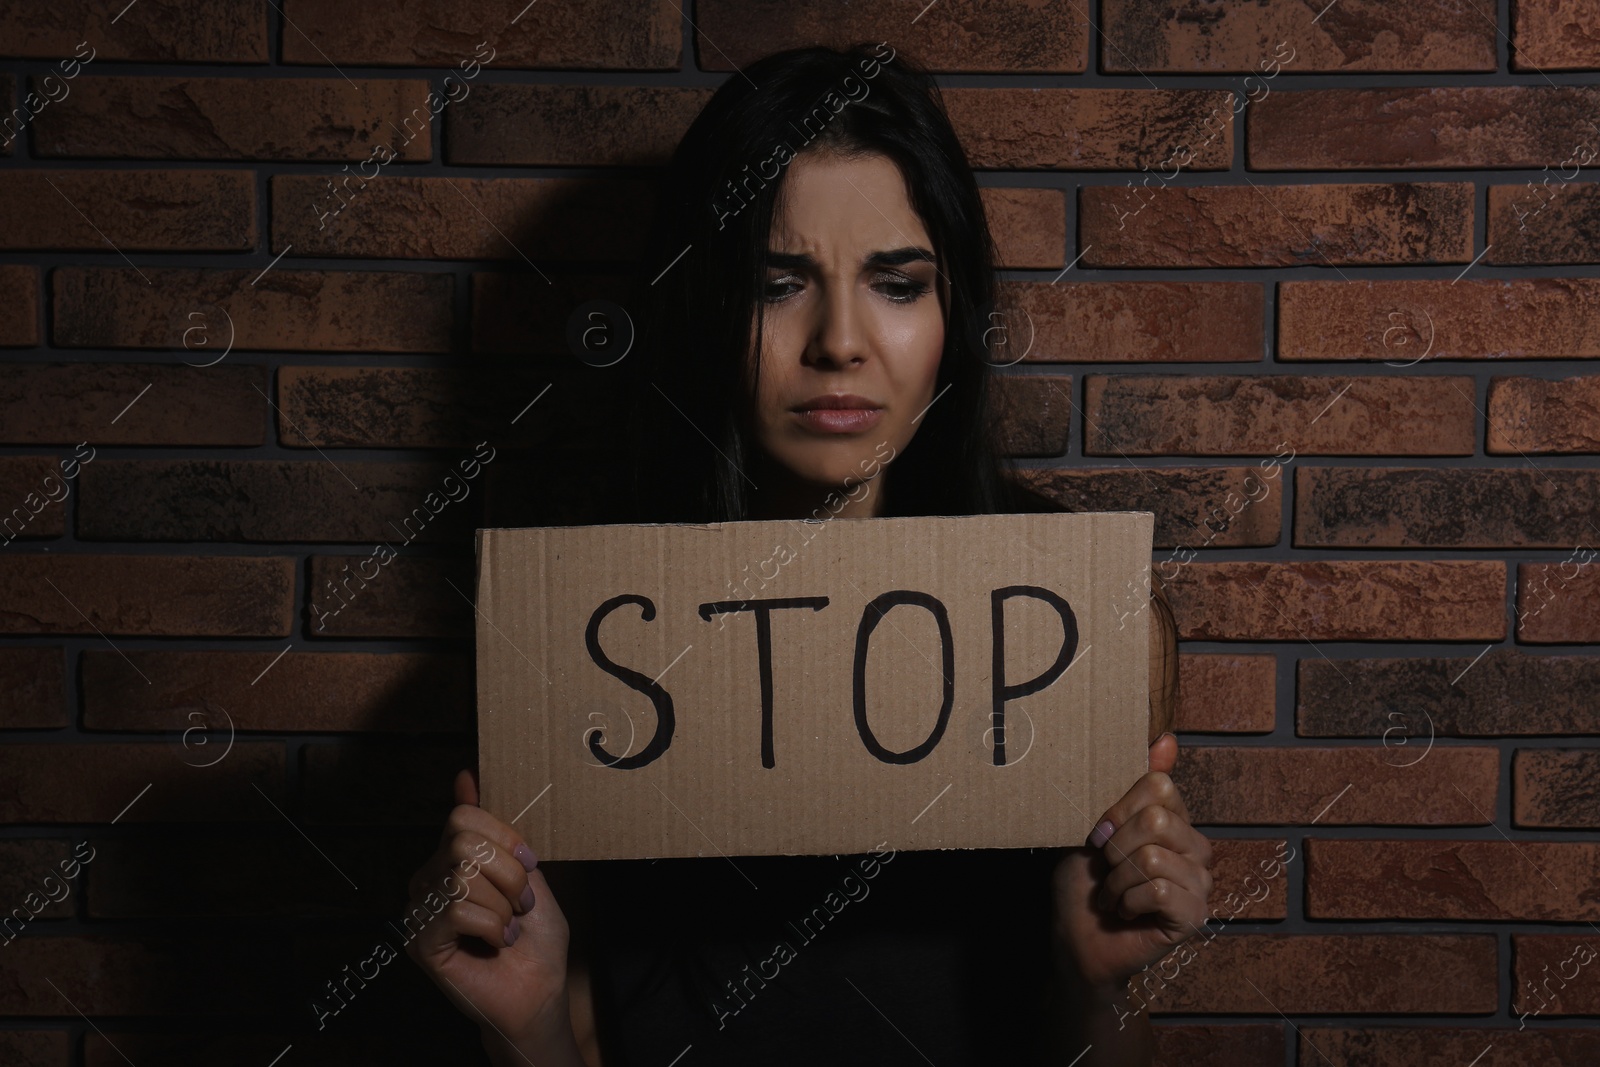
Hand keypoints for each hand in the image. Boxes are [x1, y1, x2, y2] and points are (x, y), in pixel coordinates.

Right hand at [403, 768, 572, 1047]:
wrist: (539, 989)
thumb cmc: (536, 935)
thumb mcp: (526, 872)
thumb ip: (497, 830)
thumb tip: (465, 775)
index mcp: (452, 858)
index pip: (463, 817)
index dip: (505, 837)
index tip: (529, 864)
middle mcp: (428, 878)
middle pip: (464, 843)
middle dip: (509, 875)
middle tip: (521, 904)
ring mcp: (420, 910)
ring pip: (463, 876)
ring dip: (504, 905)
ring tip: (509, 927)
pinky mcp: (420, 941)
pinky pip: (457, 910)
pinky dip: (492, 926)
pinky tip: (496, 942)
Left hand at [1050, 733, 1213, 990]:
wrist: (1075, 940)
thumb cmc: (1084, 882)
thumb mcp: (1098, 824)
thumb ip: (1133, 784)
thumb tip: (1167, 738)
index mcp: (1175, 820)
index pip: (1159, 786)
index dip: (1117, 810)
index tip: (1098, 835)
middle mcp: (1196, 848)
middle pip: (1156, 819)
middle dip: (1113, 846)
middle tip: (1105, 869)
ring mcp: (1200, 883)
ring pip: (1153, 856)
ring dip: (1116, 879)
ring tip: (1112, 894)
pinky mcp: (1195, 916)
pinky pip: (1160, 890)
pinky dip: (1127, 901)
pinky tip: (1125, 912)